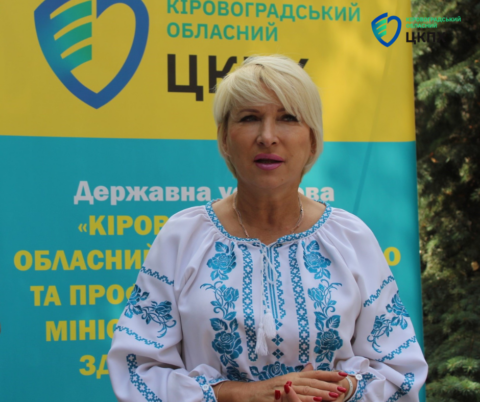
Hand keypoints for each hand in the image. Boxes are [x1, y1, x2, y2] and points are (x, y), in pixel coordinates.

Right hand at [216, 363, 349, 401]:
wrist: (249, 394)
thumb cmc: (269, 390)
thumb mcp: (286, 381)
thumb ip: (300, 376)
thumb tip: (311, 367)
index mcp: (294, 376)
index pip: (315, 373)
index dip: (330, 374)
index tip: (344, 375)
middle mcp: (290, 379)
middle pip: (312, 380)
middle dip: (329, 383)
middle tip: (344, 386)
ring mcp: (285, 388)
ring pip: (306, 390)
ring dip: (321, 392)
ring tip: (335, 394)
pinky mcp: (279, 398)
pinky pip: (294, 399)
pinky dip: (306, 400)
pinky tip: (316, 401)